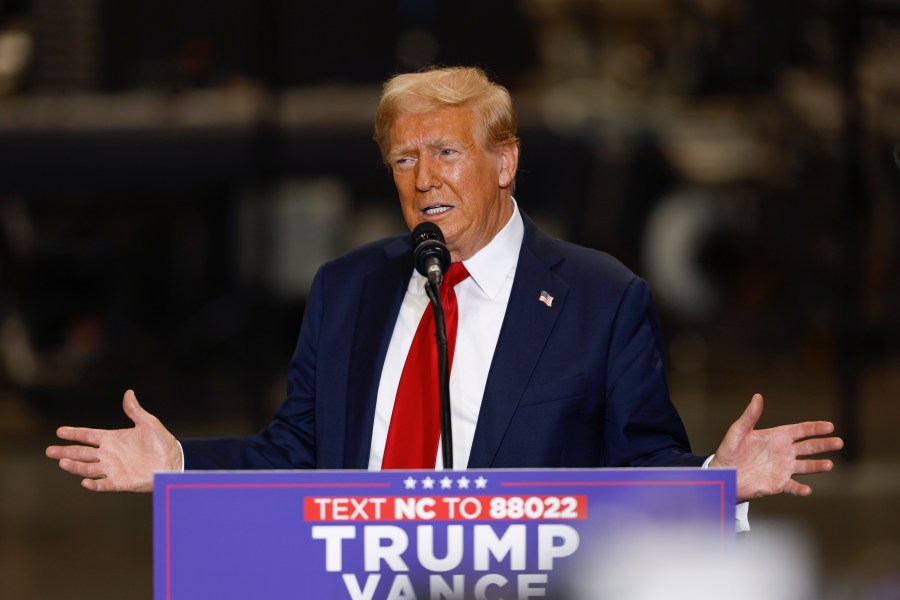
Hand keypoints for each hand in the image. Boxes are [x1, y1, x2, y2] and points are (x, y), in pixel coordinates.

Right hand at [45, 390, 181, 491]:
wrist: (174, 461)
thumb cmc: (162, 442)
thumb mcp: (148, 423)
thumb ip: (135, 410)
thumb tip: (129, 392)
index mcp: (113, 439)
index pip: (89, 435)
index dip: (75, 433)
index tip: (60, 431)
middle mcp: (109, 454)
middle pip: (82, 453)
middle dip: (66, 451)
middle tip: (49, 451)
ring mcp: (113, 469)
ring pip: (88, 468)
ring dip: (75, 466)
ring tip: (62, 462)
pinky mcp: (120, 482)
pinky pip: (104, 484)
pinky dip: (94, 484)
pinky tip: (85, 482)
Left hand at [710, 393, 842, 500]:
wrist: (723, 473)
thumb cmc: (730, 450)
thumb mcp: (738, 431)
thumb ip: (750, 415)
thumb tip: (758, 396)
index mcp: (777, 437)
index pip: (801, 430)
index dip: (815, 428)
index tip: (829, 426)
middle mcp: (784, 452)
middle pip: (809, 447)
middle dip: (824, 444)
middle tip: (839, 442)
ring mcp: (783, 468)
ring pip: (806, 467)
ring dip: (818, 466)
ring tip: (829, 465)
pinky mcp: (778, 484)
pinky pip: (792, 486)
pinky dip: (800, 489)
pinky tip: (807, 489)